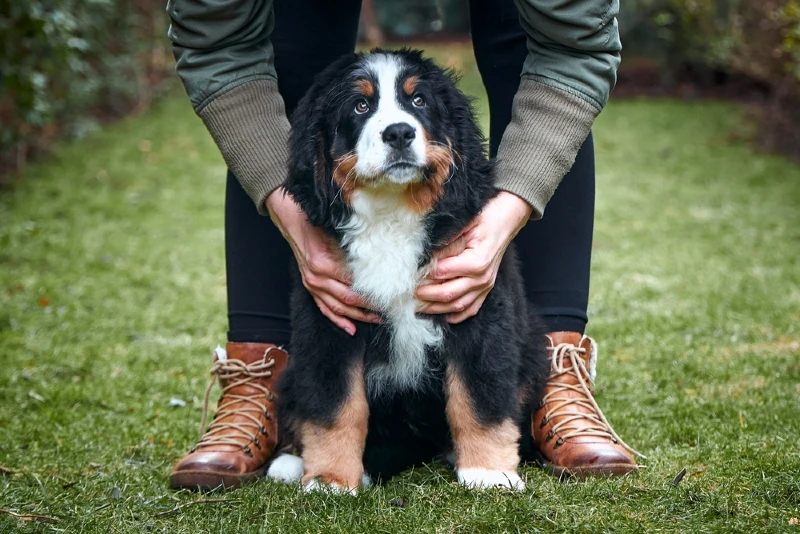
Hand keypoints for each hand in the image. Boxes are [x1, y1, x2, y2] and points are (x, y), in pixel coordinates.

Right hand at [266, 189, 379, 334]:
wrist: (292, 221)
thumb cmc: (315, 222)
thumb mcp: (336, 231)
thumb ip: (354, 246)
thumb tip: (380, 255)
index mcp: (324, 264)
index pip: (354, 284)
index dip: (373, 291)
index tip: (391, 293)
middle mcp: (317, 278)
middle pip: (348, 299)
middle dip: (370, 307)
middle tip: (390, 309)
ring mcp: (312, 285)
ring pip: (338, 308)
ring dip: (358, 316)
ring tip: (378, 319)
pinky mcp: (310, 288)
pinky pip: (324, 309)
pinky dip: (338, 320)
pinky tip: (351, 328)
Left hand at [415, 191, 532, 323]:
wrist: (507, 221)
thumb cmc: (485, 218)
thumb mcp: (464, 223)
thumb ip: (446, 240)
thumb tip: (424, 254)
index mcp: (477, 261)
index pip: (443, 273)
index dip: (424, 275)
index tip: (408, 275)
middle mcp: (482, 278)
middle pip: (448, 293)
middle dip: (425, 296)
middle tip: (408, 294)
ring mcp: (486, 286)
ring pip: (457, 305)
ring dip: (436, 309)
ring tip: (417, 307)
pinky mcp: (486, 289)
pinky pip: (471, 309)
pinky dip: (456, 315)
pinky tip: (442, 315)